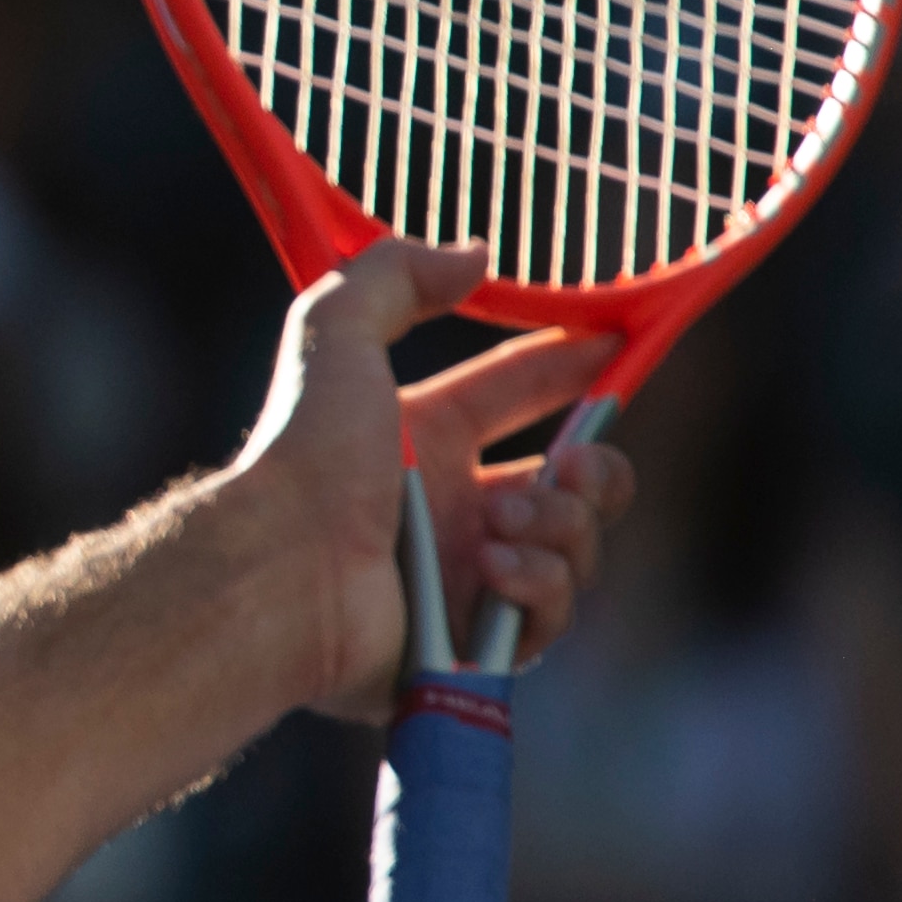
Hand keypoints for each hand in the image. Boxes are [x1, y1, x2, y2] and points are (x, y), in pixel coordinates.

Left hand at [229, 242, 639, 720]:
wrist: (281, 569)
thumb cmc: (306, 456)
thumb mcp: (336, 334)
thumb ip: (395, 275)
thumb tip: (474, 254)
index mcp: (424, 439)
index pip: (519, 392)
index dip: (574, 367)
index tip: (620, 345)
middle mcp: (450, 509)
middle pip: (575, 486)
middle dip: (598, 470)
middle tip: (572, 464)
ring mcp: (465, 579)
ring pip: (576, 550)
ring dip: (561, 527)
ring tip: (499, 523)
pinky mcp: (471, 647)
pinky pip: (548, 616)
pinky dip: (535, 586)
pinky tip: (491, 567)